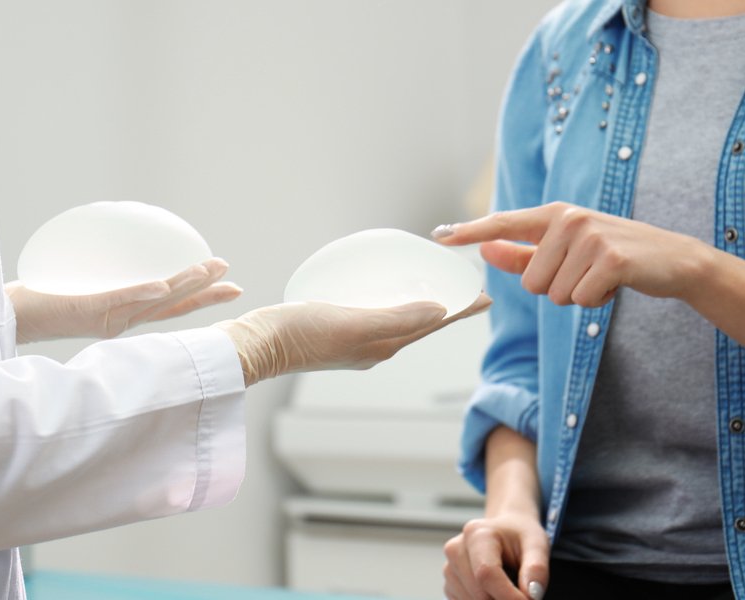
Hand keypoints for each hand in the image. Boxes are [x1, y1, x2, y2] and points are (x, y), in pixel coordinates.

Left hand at [7, 258, 241, 342]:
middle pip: (172, 306)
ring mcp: (107, 318)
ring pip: (154, 303)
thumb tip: (126, 239)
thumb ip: (109, 269)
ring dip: (184, 287)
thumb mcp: (84, 281)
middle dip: (204, 291)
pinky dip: (143, 293)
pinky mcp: (87, 312)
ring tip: (207, 270)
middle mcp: (123, 321)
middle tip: (229, 273)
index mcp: (126, 316)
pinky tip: (162, 284)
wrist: (9, 317)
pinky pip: (120, 300)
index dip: (204, 298)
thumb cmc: (42, 298)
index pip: (173, 307)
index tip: (233, 287)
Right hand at [213, 293, 490, 385]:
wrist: (258, 345)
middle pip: (422, 322)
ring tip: (436, 290)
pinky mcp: (338, 332)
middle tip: (467, 290)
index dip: (460, 310)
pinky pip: (378, 314)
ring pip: (401, 320)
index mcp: (385, 345)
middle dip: (447, 308)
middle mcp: (376, 346)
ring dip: (423, 306)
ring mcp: (357, 341)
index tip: (486, 297)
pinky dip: (393, 302)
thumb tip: (440, 310)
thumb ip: (397, 318)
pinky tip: (384, 291)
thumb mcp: (354, 323)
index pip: (433, 324)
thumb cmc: (302, 335)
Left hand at [433, 202, 712, 306]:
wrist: (671, 260)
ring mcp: (589, 236)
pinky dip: (596, 302)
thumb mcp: (567, 251)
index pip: (503, 223)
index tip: (441, 236)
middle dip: (557, 289)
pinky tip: (615, 284)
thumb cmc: (613, 256)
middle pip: (531, 283)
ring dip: (578, 296)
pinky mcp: (609, 259)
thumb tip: (484, 250)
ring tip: (602, 276)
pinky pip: (579, 300)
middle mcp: (568, 219)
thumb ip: (523, 253)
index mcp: (554, 215)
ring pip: (555, 295)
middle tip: (587, 273)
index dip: (471, 231)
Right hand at [443, 513, 549, 599]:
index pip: (487, 574)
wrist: (504, 531)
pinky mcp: (449, 585)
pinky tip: (494, 589)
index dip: (509, 596)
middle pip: (479, 594)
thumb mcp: (537, 544)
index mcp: (477, 534)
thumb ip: (537, 569)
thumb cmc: (520, 536)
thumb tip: (533, 595)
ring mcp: (449, 568)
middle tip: (523, 593)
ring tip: (507, 584)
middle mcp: (456, 550)